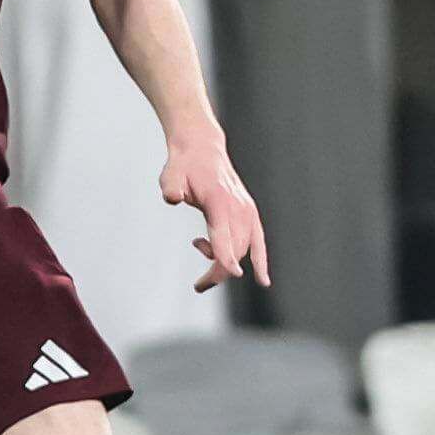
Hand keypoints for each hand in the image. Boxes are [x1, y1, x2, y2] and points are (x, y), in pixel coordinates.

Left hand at [163, 135, 268, 291]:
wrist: (202, 149)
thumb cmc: (183, 165)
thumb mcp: (171, 174)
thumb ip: (170, 187)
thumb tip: (172, 199)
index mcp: (220, 202)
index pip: (225, 235)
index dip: (227, 256)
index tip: (232, 273)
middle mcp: (239, 208)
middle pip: (235, 250)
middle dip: (219, 272)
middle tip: (198, 286)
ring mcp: (247, 211)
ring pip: (244, 250)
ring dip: (226, 264)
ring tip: (198, 246)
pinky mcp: (250, 214)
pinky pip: (258, 242)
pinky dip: (261, 261)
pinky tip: (264, 281)